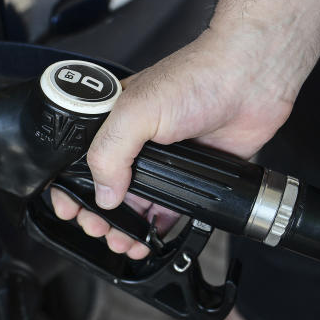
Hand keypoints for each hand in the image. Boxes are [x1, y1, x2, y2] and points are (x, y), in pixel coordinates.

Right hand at [51, 24, 318, 257]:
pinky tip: (152, 237)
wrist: (250, 80)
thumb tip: (103, 193)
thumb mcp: (137, 111)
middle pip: (106, 187)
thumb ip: (110, 153)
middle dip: (98, 215)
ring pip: (136, 203)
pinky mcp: (191, 172)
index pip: (79, 160)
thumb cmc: (197, 77)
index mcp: (113, 120)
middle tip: (99, 229)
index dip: (69, 186)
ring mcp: (164, 158)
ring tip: (123, 241)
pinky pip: (170, 206)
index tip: (68, 208)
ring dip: (126, 227)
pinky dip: (158, 227)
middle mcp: (135, 140)